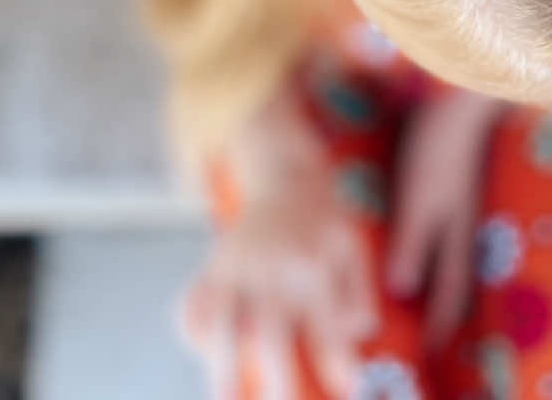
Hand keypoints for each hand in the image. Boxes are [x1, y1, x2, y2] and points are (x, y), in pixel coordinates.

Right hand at [181, 89, 379, 399]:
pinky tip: (203, 353)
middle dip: (275, 379)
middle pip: (269, 332)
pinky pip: (193, 301)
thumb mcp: (353, 247)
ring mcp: (237, 266)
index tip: (347, 389)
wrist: (284, 174)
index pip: (326, 324)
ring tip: (224, 398)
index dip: (336, 361)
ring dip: (221, 365)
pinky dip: (192, 330)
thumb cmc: (323, 220)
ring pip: (222, 320)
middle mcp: (272, 266)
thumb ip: (359, 294)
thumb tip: (359, 335)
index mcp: (312, 264)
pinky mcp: (213, 265)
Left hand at [385, 87, 502, 349]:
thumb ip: (412, 242)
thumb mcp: (420, 196)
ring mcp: (464, 199)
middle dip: (453, 308)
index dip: (441, 323)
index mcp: (457, 234)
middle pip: (460, 276)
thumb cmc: (439, 146)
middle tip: (442, 337)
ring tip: (440, 297)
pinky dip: (445, 244)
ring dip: (450, 277)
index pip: (451, 292)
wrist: (463, 93)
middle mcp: (465, 223)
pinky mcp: (455, 178)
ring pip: (458, 252)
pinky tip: (436, 239)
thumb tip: (401, 292)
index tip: (433, 353)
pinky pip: (452, 225)